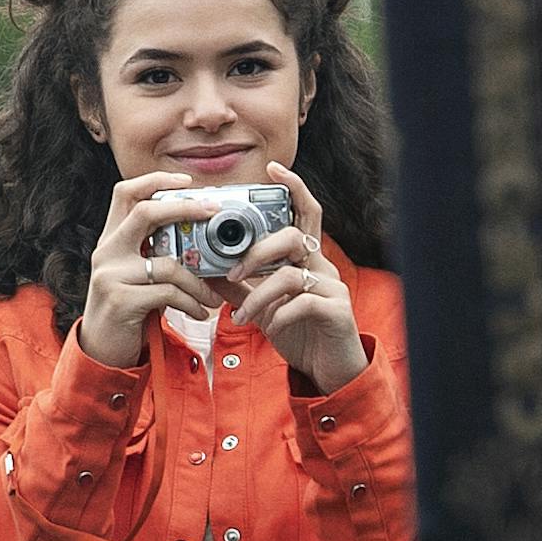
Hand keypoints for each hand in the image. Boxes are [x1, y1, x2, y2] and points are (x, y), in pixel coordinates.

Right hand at [74, 172, 222, 367]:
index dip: (155, 180)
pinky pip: (167, 293)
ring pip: (168, 263)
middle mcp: (107, 251)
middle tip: (214, 211)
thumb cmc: (128, 309)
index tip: (187, 181)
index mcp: (112, 239)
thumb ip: (157, 254)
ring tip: (214, 297)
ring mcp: (110, 274)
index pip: (126, 193)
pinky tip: (199, 312)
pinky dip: (191, 302)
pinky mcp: (120, 300)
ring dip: (199, 281)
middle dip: (185, 207)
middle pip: (146, 212)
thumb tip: (204, 239)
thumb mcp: (136, 275)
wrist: (101, 350)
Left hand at [216, 163, 364, 392]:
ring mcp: (332, 288)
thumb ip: (239, 287)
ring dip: (259, 293)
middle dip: (256, 252)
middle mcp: (322, 267)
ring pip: (292, 273)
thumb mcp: (262, 307)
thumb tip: (204, 268)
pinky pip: (304, 303)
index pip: (303, 213)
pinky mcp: (337, 312)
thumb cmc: (300, 333)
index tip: (272, 168)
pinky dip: (279, 314)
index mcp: (306, 259)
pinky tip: (271, 327)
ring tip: (240, 314)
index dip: (292, 188)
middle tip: (232, 273)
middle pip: (292, 237)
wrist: (331, 372)